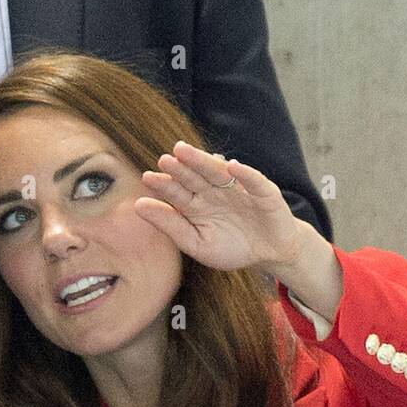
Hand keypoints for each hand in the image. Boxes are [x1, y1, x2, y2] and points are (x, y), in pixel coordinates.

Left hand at [135, 142, 303, 273]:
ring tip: (183, 151)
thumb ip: (170, 225)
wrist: (269, 254)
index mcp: (196, 205)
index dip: (164, 185)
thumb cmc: (231, 248)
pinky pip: (253, 180)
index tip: (147, 178)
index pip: (177, 193)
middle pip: (194, 177)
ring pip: (218, 173)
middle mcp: (214, 192)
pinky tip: (230, 166)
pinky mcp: (263, 191)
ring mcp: (238, 189)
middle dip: (180, 168)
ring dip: (202, 161)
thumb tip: (138, 205)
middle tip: (164, 159)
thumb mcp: (196, 243)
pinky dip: (244, 173)